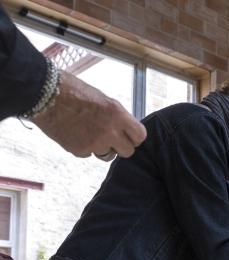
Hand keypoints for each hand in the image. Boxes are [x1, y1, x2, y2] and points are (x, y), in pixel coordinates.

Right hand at [32, 71, 146, 159]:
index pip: (140, 136)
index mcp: (118, 115)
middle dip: (120, 146)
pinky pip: (88, 154)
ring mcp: (94, 143)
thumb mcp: (103, 99)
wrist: (44, 94)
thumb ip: (117, 116)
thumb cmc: (72, 91)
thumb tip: (124, 128)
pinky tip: (74, 133)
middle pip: (127, 151)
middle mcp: (110, 131)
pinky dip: (83, 147)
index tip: (129, 136)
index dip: (134, 137)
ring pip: (107, 155)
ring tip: (88, 133)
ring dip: (101, 148)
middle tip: (111, 139)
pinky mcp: (79, 150)